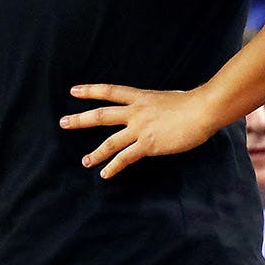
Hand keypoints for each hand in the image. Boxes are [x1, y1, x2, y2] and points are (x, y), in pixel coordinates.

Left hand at [59, 84, 217, 178]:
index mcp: (141, 97)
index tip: (74, 90)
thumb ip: (156, 106)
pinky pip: (125, 158)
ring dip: (96, 153)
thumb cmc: (192, 103)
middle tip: (64, 122)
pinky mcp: (148, 145)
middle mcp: (136, 112)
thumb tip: (155, 112)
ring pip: (110, 142)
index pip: (111, 91)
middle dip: (80, 120)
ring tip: (85, 161)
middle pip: (101, 115)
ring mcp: (140, 129)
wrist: (201, 111)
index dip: (91, 90)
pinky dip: (113, 167)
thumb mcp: (168, 98)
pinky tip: (105, 174)